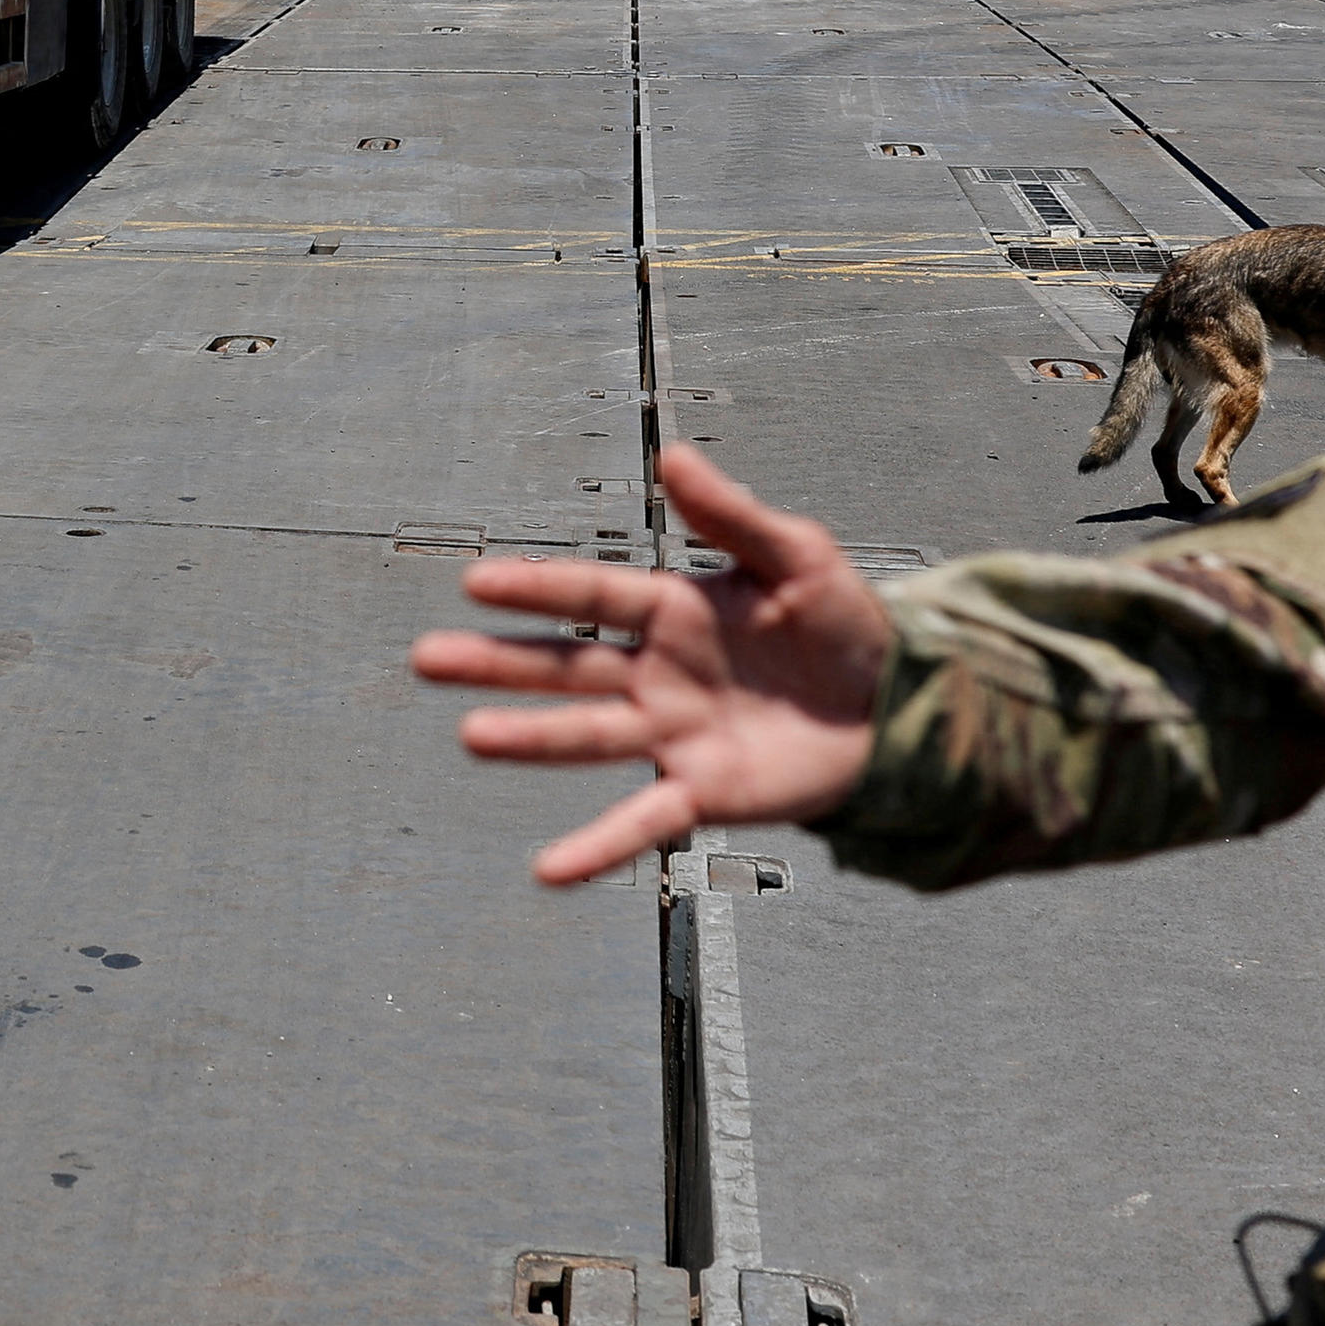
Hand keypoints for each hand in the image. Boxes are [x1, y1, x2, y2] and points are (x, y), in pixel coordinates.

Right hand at [410, 443, 894, 884]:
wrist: (897, 708)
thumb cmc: (843, 626)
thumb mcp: (799, 556)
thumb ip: (732, 515)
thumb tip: (674, 456)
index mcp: (673, 610)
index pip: (592, 596)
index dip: (537, 590)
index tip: (476, 583)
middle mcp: (657, 674)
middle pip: (566, 666)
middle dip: (498, 662)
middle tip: (427, 657)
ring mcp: (672, 736)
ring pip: (587, 736)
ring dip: (528, 740)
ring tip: (469, 736)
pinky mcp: (702, 793)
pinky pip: (642, 822)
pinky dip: (595, 848)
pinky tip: (547, 869)